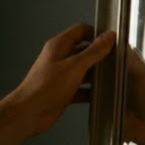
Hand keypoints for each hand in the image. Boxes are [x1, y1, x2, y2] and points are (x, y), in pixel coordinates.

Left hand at [7, 23, 115, 137]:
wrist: (29, 113)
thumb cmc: (46, 87)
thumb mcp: (75, 66)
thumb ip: (94, 51)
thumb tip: (109, 36)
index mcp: (59, 46)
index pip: (81, 30)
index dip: (97, 33)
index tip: (112, 41)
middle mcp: (59, 58)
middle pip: (84, 50)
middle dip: (100, 55)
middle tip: (116, 60)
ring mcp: (61, 75)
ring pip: (84, 69)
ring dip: (96, 73)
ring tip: (112, 77)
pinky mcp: (63, 91)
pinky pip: (81, 87)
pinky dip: (90, 90)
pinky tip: (101, 94)